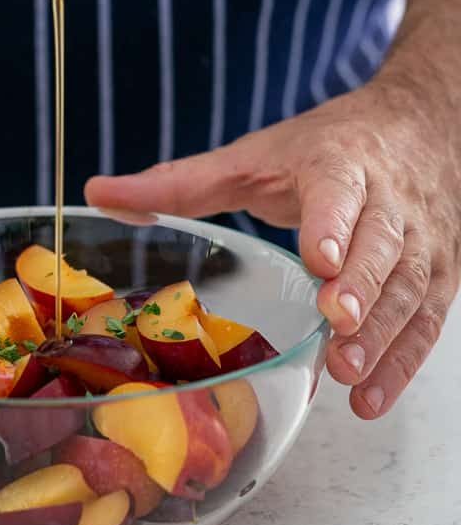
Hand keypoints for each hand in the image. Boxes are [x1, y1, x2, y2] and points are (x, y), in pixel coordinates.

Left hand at [85, 76, 459, 418]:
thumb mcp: (252, 156)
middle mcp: (387, 203)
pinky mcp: (438, 273)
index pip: (339, 194)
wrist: (416, 127)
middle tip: (337, 324)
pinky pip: (426, 321)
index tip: (321, 257)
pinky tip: (369, 397)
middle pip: (381, 247)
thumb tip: (98, 193)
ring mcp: (420, 241)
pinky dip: (403, 361)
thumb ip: (180, 181)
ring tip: (347, 373)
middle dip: (361, 287)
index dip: (332, 226)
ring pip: (408, 289)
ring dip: (382, 335)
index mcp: (338, 167)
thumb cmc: (325, 146)